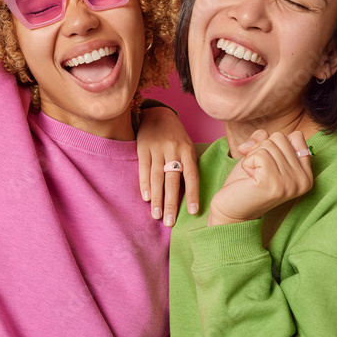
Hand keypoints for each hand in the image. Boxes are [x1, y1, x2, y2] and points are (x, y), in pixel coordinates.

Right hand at [137, 105, 199, 226]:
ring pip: (157, 178)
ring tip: (157, 215)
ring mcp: (157, 149)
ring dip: (156, 199)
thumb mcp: (187, 146)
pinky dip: (144, 184)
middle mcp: (173, 150)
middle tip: (170, 222)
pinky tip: (145, 198)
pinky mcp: (143, 147)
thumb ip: (188, 165)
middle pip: (172, 180)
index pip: (192, 176)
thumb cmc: (175, 135)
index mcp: (187, 150)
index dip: (192, 194)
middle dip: (171, 203)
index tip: (193, 212)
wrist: (158, 113)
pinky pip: (144, 169)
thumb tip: (189, 192)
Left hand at [209, 130, 312, 226]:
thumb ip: (266, 139)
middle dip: (261, 149)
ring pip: (268, 144)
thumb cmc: (247, 182)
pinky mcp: (273, 184)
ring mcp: (290, 183)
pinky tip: (249, 178)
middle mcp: (303, 180)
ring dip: (252, 157)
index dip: (275, 143)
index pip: (296, 136)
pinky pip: (259, 154)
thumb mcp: (262, 154)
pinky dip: (247, 162)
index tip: (267, 161)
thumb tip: (261, 137)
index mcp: (306, 174)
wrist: (232, 209)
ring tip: (253, 176)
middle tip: (257, 171)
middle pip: (280, 138)